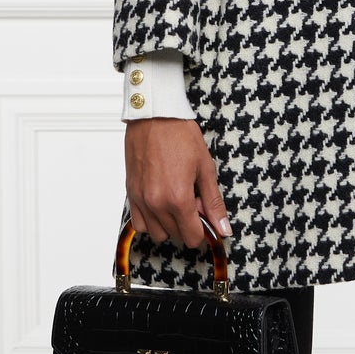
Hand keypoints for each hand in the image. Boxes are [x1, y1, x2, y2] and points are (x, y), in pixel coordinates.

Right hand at [124, 116, 231, 251]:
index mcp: (178, 198)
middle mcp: (156, 203)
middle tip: (193, 200)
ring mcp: (140, 199)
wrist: (155, 116)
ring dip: (169, 225)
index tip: (205, 215)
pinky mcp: (131, 193)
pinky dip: (151, 220)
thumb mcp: (206, 169)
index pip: (192, 237)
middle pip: (176, 236)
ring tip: (176, 201)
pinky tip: (160, 204)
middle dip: (188, 224)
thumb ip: (214, 203)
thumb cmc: (181, 136)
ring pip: (157, 233)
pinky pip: (139, 223)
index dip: (203, 230)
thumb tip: (223, 228)